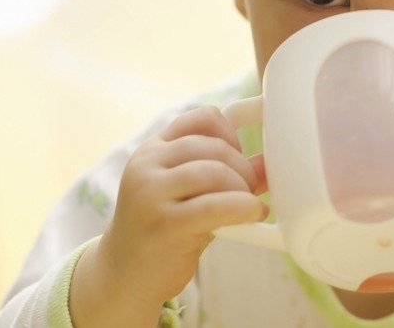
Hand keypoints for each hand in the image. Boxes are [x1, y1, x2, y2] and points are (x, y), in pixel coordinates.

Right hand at [70, 106, 266, 326]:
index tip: (239, 157)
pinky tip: (253, 214)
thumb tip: (269, 163)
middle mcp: (147, 165)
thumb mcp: (192, 192)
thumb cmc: (166, 229)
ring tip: (248, 205)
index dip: (231, 134)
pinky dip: (242, 207)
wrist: (125, 274)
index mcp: (154, 149)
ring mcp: (150, 193)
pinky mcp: (162, 224)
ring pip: (215, 172)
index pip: (202, 118)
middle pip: (214, 147)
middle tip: (249, 189)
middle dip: (242, 167)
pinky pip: (214, 206)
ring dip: (242, 188)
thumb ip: (226, 174)